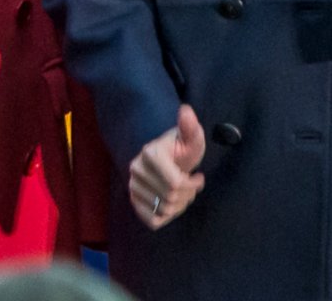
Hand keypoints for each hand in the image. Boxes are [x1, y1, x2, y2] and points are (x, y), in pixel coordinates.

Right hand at [129, 104, 206, 227]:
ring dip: (179, 205)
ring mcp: (132, 186)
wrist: (164, 158)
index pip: (175, 184)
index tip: (199, 176)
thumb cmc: (181, 150)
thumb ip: (191, 128)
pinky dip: (167, 216)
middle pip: (171, 199)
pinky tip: (171, 203)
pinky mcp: (133, 201)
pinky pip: (153, 220)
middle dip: (188, 195)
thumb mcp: (190, 140)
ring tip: (181, 192)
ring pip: (164, 211)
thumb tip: (186, 111)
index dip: (193, 185)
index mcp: (149, 153)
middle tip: (190, 185)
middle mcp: (136, 169)